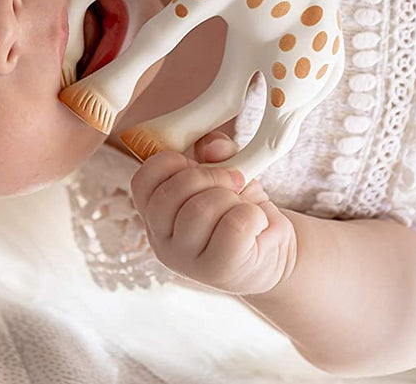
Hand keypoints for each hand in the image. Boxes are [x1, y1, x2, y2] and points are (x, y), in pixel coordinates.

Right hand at [128, 132, 297, 295]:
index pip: (142, 181)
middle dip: (209, 176)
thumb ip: (218, 153)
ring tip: (243, 207)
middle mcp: (162, 241)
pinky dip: (253, 215)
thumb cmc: (240, 211)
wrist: (273, 250)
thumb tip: (212, 146)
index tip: (199, 163)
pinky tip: (257, 224)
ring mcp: (187, 261)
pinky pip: (234, 226)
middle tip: (234, 181)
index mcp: (156, 214)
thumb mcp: (227, 173)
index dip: (171, 162)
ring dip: (232, 198)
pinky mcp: (218, 270)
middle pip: (170, 194)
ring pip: (201, 209)